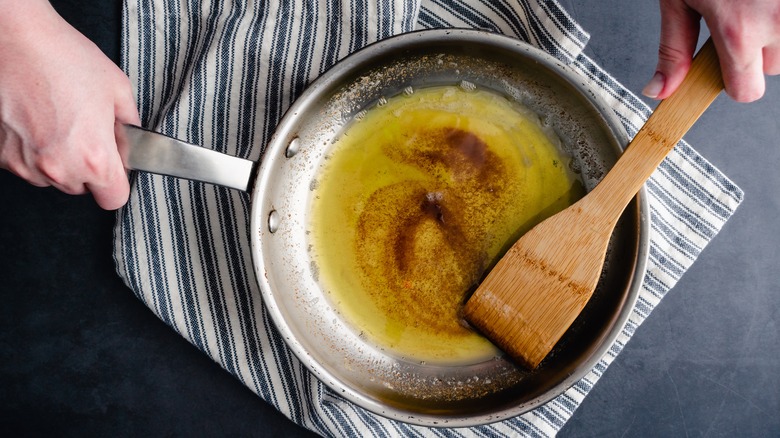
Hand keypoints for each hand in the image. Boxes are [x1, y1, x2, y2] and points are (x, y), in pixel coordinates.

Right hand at [0, 0, 139, 209]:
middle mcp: (58, 168)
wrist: (14, 40)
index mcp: (94, 157)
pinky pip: (27, 165)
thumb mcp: (117, 90)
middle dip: (88, 167)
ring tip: (58, 121)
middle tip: (85, 131)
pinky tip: (36, 121)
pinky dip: (33, 151)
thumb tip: (130, 142)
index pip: (114, 199)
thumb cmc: (63, 58)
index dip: (118, 183)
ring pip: (53, 178)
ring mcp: (26, 164)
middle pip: (82, 188)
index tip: (115, 167)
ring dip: (59, 160)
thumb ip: (129, 127)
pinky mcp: (2, 156)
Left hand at [643, 0, 779, 101]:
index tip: (724, 68)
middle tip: (738, 21)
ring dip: (773, 33)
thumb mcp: (679, 0)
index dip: (732, 82)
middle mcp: (777, 23)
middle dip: (754, 53)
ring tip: (751, 5)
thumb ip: (673, 49)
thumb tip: (659, 90)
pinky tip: (764, 1)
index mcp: (739, 30)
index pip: (745, 92)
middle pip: (770, 69)